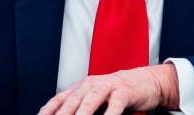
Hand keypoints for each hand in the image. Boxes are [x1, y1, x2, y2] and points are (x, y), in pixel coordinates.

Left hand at [38, 64, 178, 114]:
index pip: (59, 99)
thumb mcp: (96, 101)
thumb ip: (81, 110)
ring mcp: (107, 86)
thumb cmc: (117, 94)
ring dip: (83, 112)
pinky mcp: (124, 91)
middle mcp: (91, 84)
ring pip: (91, 99)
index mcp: (81, 87)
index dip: (48, 110)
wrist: (145, 82)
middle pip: (72, 101)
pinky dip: (110, 113)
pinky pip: (116, 103)